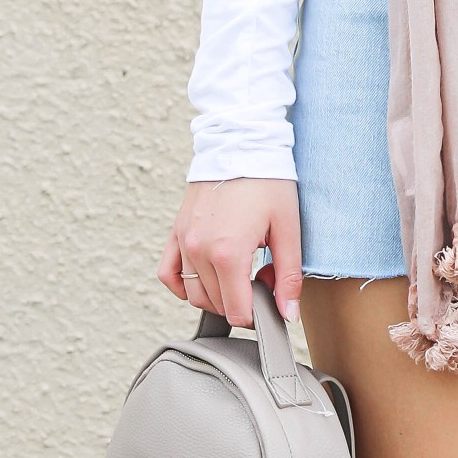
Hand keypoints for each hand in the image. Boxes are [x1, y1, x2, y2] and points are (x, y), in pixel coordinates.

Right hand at [159, 177, 302, 328]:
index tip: (272, 298)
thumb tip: (288, 314)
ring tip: (241, 272)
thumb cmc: (268, 181)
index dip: (258, 315)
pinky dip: (183, 285)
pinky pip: (168, 273)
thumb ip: (288, 276)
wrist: (241, 143)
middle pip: (216, 305)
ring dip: (218, 295)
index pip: (236, 312)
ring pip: (193, 294)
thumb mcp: (289, 229)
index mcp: (227, 253)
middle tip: (263, 277)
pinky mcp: (177, 231)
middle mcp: (199, 250)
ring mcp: (184, 241)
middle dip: (242, 302)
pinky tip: (206, 279)